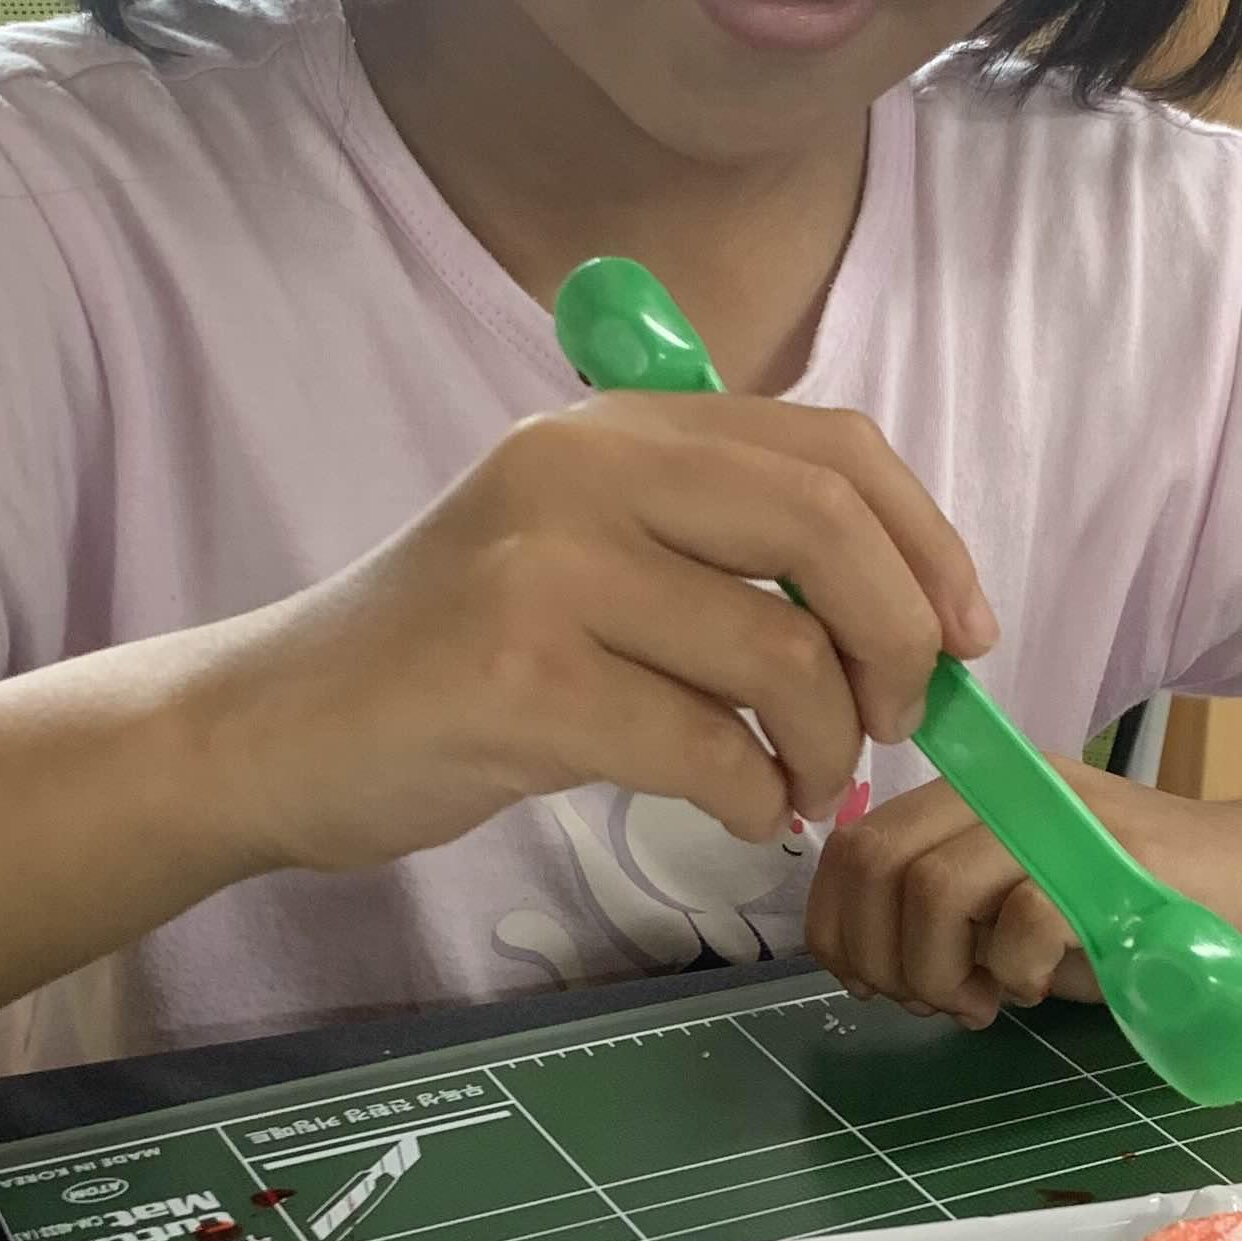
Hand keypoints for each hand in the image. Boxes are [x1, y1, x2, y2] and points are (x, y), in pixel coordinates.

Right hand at [201, 395, 994, 877]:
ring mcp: (548, 572)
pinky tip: (739, 813)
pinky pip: (711, 749)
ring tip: (799, 787)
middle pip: (827, 532)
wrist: (274, 729)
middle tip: (902, 725)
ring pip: (783, 657)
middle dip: (902, 645)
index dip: (929, 544)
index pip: (831, 449)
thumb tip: (909, 614)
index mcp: (616, 427)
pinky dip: (755, 801)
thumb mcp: (583, 555)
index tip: (966, 639)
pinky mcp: (520, 681)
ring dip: (828, 748)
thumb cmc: (449, 659)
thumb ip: (718, 551)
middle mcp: (583, 471)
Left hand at [806, 759, 1241, 1028]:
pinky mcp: (1119, 864)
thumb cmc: (1164, 911)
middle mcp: (1013, 792)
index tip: (874, 984)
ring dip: (937, 967)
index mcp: (982, 797)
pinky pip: (1023, 915)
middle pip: (878, 862)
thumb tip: (875, 965)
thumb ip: (960, 922)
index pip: (856, 844)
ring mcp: (1066, 822)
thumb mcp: (1038, 912)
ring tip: (982, 1002)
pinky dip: (1013, 971)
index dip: (838, 925)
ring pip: (935, 885)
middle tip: (929, 1001)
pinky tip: (1039, 991)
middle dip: (878, 953)